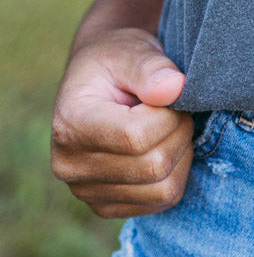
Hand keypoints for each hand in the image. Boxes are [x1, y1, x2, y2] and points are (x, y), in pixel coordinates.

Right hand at [51, 28, 192, 217]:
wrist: (98, 81)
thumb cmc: (114, 61)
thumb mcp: (130, 50)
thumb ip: (151, 67)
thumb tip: (175, 88)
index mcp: (70, 124)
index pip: (136, 136)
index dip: (169, 114)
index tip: (168, 92)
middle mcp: (70, 166)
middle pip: (153, 166)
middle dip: (179, 131)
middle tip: (174, 107)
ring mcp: (86, 192)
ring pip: (164, 190)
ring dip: (181, 153)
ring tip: (168, 125)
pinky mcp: (106, 206)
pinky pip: (162, 201)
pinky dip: (176, 172)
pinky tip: (161, 145)